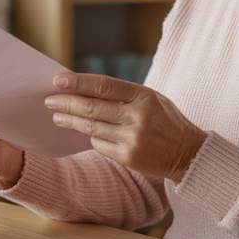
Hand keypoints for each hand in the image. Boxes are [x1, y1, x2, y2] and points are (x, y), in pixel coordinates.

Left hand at [44, 73, 205, 181]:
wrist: (189, 153)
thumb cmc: (166, 121)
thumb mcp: (151, 99)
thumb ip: (123, 94)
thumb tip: (84, 90)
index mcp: (144, 95)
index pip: (103, 85)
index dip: (78, 82)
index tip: (58, 80)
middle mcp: (138, 116)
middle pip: (92, 107)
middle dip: (66, 103)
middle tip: (49, 100)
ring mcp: (132, 138)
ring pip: (91, 127)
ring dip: (70, 121)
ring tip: (57, 117)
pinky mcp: (128, 157)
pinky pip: (99, 145)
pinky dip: (92, 137)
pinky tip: (86, 133)